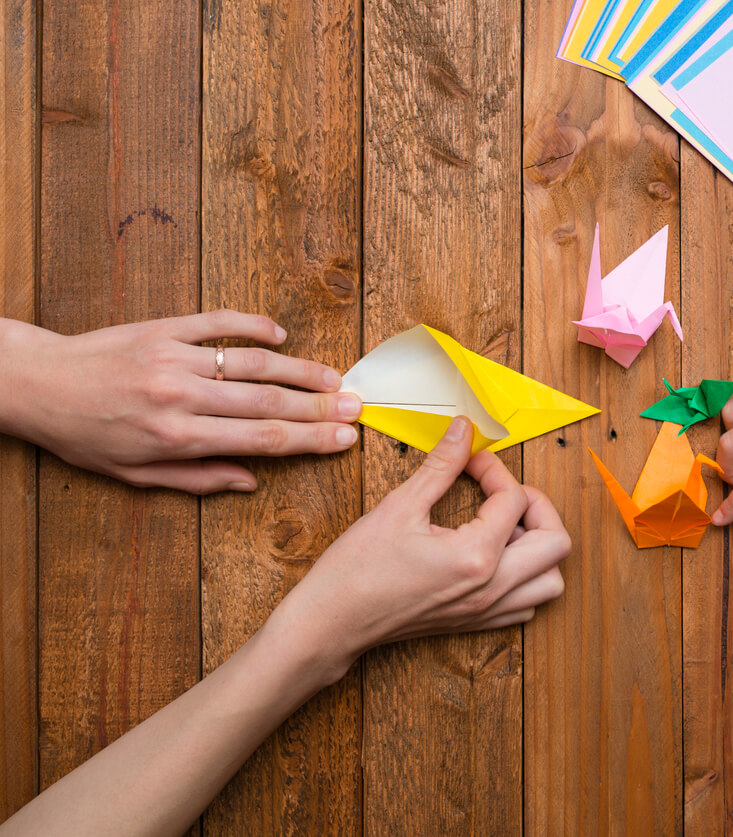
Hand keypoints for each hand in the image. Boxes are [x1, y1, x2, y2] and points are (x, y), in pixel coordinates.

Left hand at [0, 311, 360, 492]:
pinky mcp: (164, 328)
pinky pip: (218, 322)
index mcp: (178, 437)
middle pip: (268, 401)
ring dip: (300, 369)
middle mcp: (182, 396)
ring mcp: (174, 358)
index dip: (310, 439)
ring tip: (335, 377)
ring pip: (252, 363)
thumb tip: (250, 482)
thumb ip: (196, 479)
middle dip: (320, 406)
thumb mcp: (134, 475)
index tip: (344, 439)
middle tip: (358, 408)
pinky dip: (253, 326)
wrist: (35, 384)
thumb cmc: (84, 435)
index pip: (262, 439)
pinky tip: (281, 335)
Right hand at [277, 416, 569, 682]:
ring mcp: (487, 611)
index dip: (495, 470)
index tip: (472, 462)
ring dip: (539, 546)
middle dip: (538, 507)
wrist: (331, 623)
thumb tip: (464, 431)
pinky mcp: (477, 623)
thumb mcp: (400, 506)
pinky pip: (528, 604)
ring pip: (550, 581)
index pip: (515, 500)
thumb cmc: (356, 570)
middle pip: (556, 543)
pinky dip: (526, 576)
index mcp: (476, 557)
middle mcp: (491, 588)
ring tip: (504, 526)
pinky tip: (495, 555)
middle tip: (505, 492)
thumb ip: (441, 466)